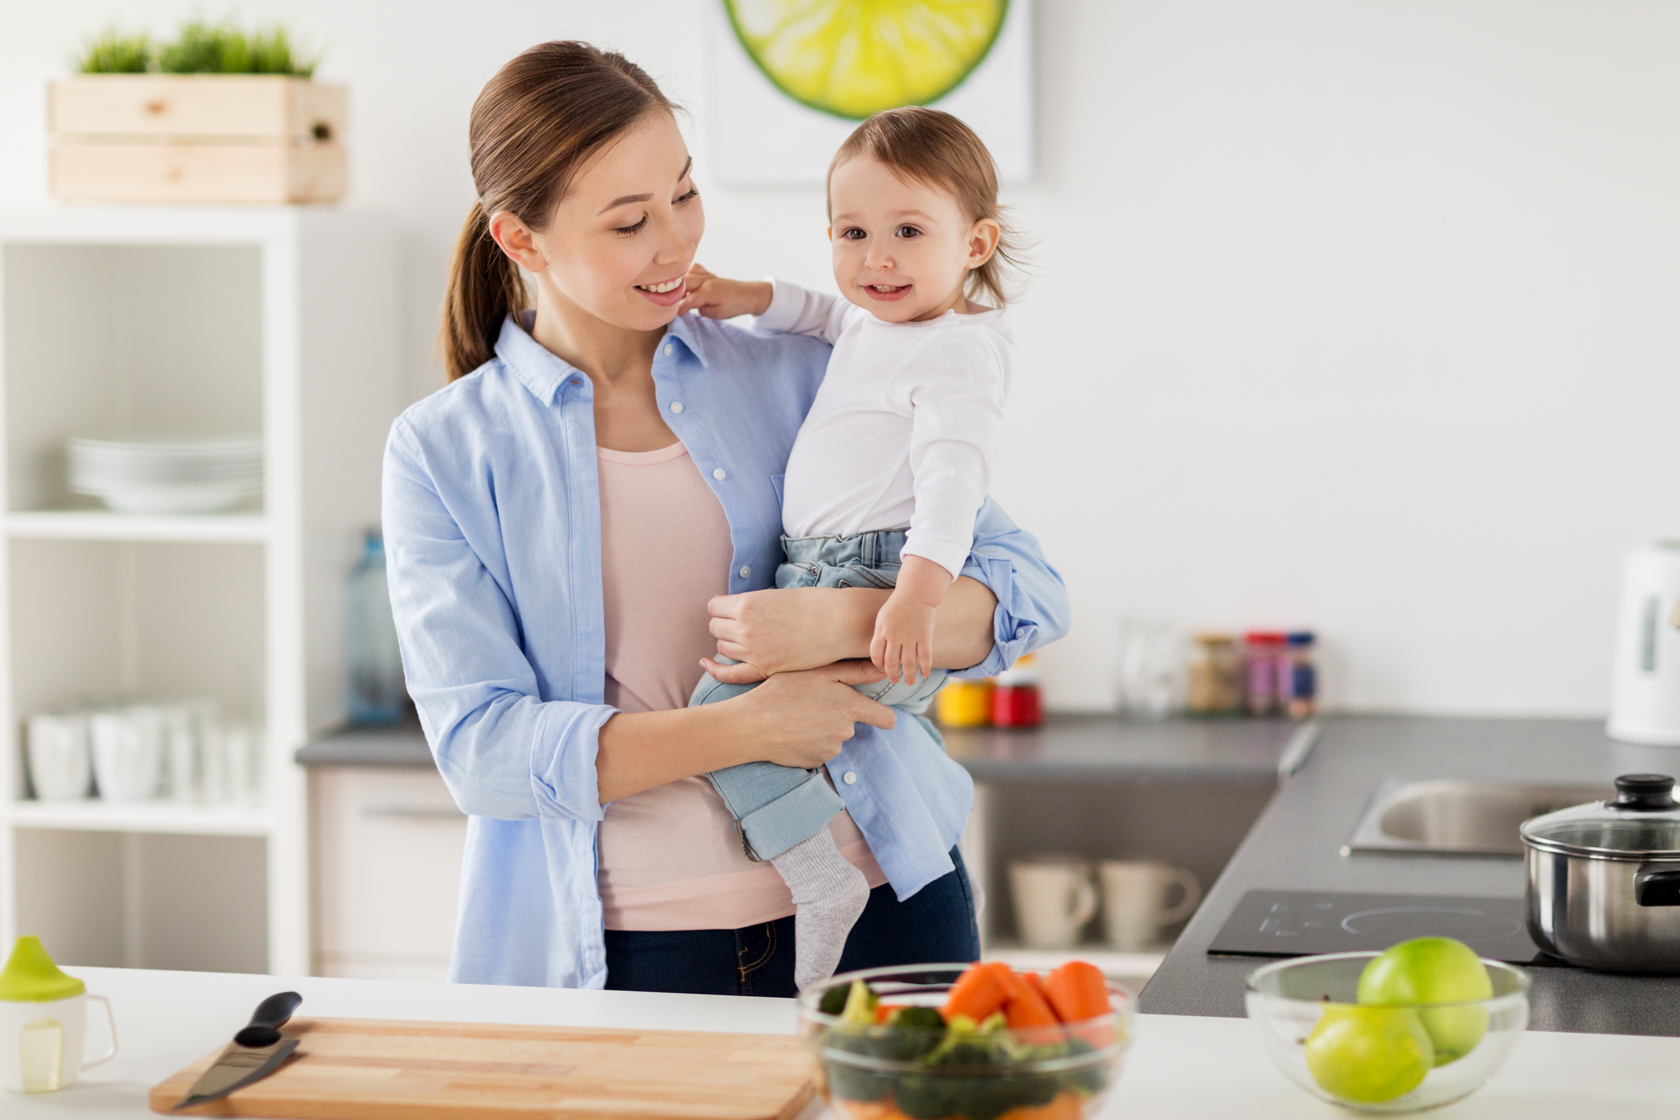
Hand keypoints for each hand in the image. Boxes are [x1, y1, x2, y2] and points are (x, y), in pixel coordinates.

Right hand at [677, 264, 772, 318]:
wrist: (748, 294)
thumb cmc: (734, 306)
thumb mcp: (718, 313)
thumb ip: (701, 309)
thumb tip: (688, 304)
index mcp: (709, 292)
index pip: (688, 300)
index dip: (678, 308)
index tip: (670, 313)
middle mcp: (706, 280)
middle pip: (683, 283)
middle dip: (673, 292)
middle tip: (667, 301)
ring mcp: (707, 275)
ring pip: (687, 274)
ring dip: (678, 282)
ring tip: (673, 292)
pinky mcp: (707, 273)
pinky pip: (693, 268)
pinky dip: (686, 274)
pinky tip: (684, 282)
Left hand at [704, 587, 854, 678]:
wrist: (838, 623)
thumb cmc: (812, 604)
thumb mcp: (774, 595)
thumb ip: (752, 606)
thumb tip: (736, 613)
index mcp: (746, 604)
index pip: (714, 607)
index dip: (722, 608)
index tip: (732, 610)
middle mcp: (743, 628)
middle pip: (715, 627)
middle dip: (725, 624)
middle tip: (744, 624)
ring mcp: (752, 651)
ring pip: (722, 647)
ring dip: (730, 642)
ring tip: (750, 639)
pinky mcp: (763, 669)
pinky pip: (728, 673)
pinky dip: (714, 669)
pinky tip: (706, 663)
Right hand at [730, 661, 895, 768]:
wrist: (753, 725)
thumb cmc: (784, 691)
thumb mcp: (819, 672)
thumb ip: (856, 672)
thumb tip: (883, 671)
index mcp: (850, 707)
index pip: (886, 719)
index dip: (882, 714)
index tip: (873, 712)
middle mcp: (845, 732)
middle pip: (852, 725)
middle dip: (837, 716)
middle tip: (810, 703)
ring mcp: (830, 750)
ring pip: (834, 737)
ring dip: (821, 729)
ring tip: (797, 717)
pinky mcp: (815, 762)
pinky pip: (819, 751)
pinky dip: (809, 743)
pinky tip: (792, 732)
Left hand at [871, 588, 935, 684]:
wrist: (916, 591)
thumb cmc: (899, 603)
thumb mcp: (883, 616)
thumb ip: (881, 632)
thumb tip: (881, 649)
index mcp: (882, 630)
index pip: (876, 653)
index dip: (878, 663)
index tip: (881, 668)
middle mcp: (895, 636)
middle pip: (891, 661)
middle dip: (892, 674)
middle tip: (894, 680)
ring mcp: (910, 637)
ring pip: (907, 663)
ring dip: (909, 675)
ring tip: (910, 683)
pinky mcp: (925, 636)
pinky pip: (924, 656)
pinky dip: (924, 667)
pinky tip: (924, 674)